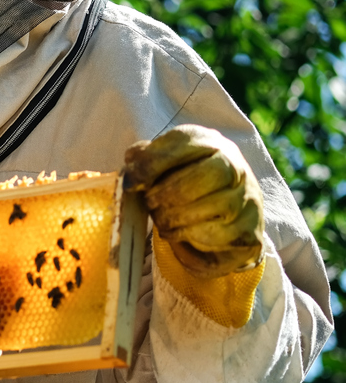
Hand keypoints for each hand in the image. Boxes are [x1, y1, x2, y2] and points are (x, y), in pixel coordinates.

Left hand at [124, 125, 264, 278]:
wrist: (225, 215)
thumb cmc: (185, 184)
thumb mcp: (165, 164)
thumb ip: (145, 160)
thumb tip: (132, 170)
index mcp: (211, 144)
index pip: (186, 142)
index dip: (154, 162)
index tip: (132, 182)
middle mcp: (237, 169)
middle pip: (212, 173)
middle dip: (171, 193)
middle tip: (151, 204)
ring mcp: (249, 201)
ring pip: (219, 206)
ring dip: (179, 218)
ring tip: (162, 221)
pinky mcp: (250, 233)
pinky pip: (223, 237)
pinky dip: (192, 239)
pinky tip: (178, 235)